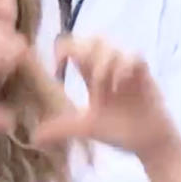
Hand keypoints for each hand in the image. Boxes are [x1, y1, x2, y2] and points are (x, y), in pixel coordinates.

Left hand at [33, 36, 180, 181]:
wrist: (146, 142)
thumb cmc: (119, 131)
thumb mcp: (86, 128)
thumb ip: (62, 128)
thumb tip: (34, 138)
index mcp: (91, 75)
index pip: (75, 47)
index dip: (63, 49)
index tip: (58, 67)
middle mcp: (108, 68)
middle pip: (94, 39)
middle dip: (85, 50)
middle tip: (83, 71)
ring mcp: (126, 70)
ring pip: (111, 47)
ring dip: (104, 64)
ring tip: (106, 87)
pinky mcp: (143, 75)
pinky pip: (134, 56)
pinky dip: (124, 67)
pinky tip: (122, 84)